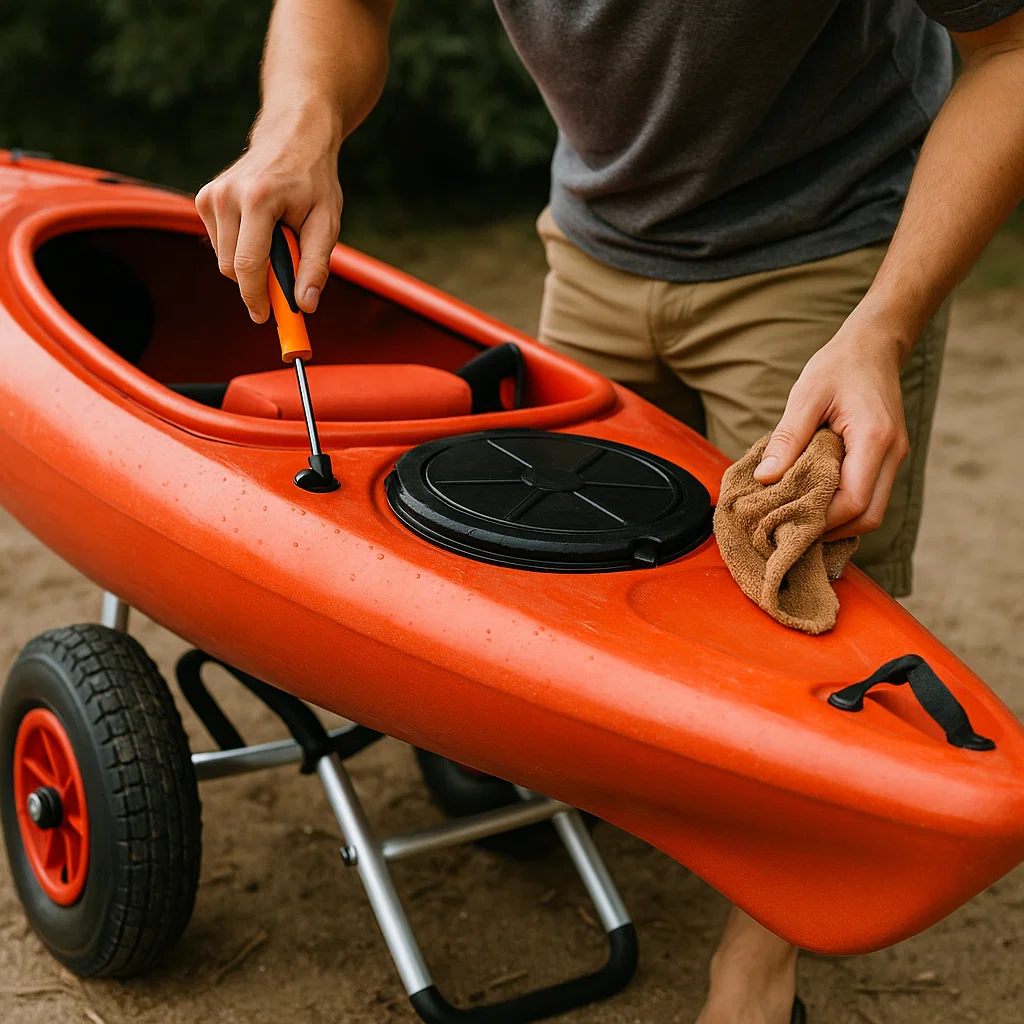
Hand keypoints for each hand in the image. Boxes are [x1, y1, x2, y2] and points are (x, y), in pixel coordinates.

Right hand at [195, 108, 342, 322]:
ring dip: (251, 264)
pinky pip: (220, 245)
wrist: (292, 136)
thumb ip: (315, 265)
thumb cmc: (313, 181)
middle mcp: (226, 195)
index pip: (246, 265)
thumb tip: (304, 305)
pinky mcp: (204, 199)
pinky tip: (261, 228)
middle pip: (232, 268)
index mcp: (257, 199)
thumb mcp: (327, 223)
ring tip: (278, 240)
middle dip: (258, 282)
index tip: (265, 317)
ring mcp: (211, 195)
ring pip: (224, 260)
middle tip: (287, 277)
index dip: (256, 298)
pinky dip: (241, 248)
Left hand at [752, 309, 908, 539]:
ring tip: (800, 521)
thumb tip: (765, 478)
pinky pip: (871, 496)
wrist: (873, 346)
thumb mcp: (806, 396)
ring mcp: (894, 458)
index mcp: (874, 438)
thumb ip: (788, 439)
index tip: (787, 523)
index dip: (822, 520)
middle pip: (869, 516)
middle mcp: (892, 453)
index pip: (853, 500)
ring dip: (839, 522)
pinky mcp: (887, 458)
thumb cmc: (838, 366)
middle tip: (792, 531)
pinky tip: (816, 504)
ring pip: (872, 511)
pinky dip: (845, 508)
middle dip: (832, 530)